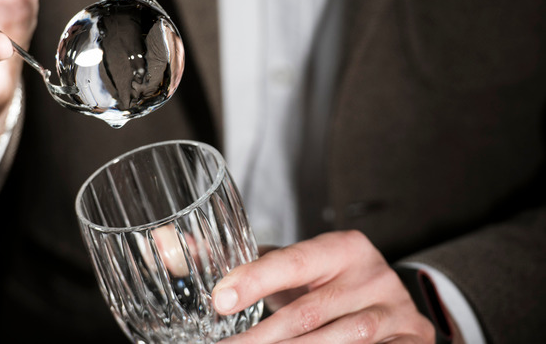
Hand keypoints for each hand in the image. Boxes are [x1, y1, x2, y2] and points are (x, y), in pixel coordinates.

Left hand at [212, 230, 435, 342]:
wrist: (391, 303)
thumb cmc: (328, 284)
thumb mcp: (292, 267)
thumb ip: (237, 260)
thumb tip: (167, 246)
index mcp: (342, 248)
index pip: (294, 261)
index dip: (255, 280)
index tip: (220, 299)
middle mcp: (373, 276)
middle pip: (308, 313)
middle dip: (261, 338)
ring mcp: (396, 312)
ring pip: (339, 341)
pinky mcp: (413, 342)